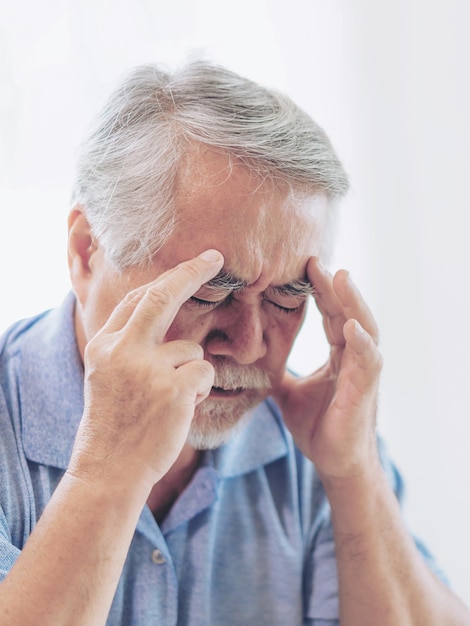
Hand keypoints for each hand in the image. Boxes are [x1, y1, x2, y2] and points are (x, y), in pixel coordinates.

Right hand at [69, 250, 223, 492]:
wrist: (109, 470)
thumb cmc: (113, 425)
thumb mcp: (107, 377)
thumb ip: (128, 346)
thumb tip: (162, 319)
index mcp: (103, 345)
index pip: (136, 299)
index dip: (166, 280)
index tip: (189, 266)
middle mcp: (122, 350)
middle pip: (161, 295)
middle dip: (191, 272)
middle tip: (214, 258)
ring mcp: (147, 368)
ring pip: (192, 349)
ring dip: (192, 372)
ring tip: (170, 401)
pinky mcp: (173, 388)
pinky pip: (204, 372)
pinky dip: (200, 389)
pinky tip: (181, 409)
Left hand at [273, 258, 382, 480]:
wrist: (335, 464)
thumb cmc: (319, 427)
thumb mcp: (289, 394)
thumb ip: (278, 373)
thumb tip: (252, 360)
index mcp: (338, 356)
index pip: (330, 315)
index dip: (319, 292)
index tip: (303, 267)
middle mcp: (354, 359)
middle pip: (347, 313)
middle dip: (333, 287)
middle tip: (314, 261)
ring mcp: (363, 374)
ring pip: (365, 329)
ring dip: (353, 303)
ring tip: (339, 277)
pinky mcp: (365, 393)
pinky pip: (368, 362)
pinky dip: (362, 343)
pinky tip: (351, 326)